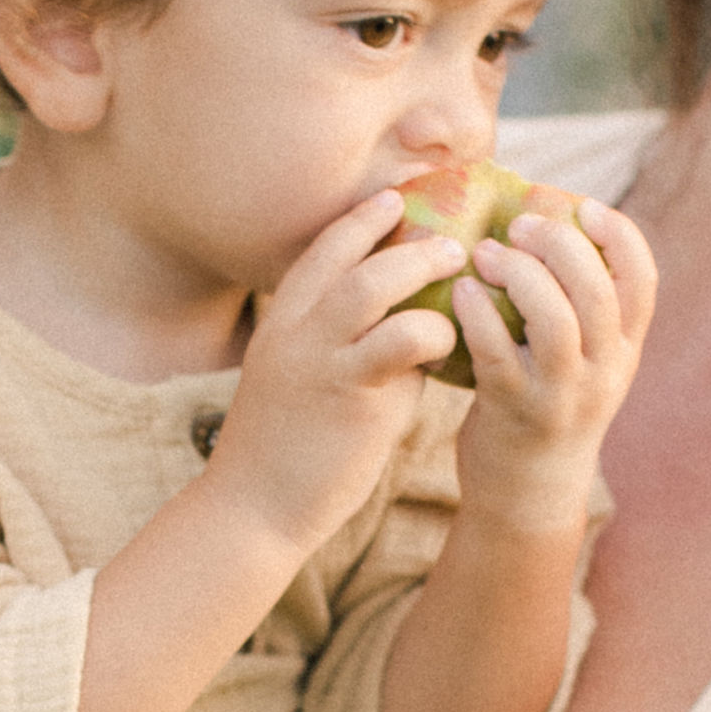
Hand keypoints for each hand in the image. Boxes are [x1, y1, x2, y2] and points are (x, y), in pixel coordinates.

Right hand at [202, 190, 464, 559]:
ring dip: (421, 268)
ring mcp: (319, 359)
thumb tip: (410, 331)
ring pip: (372, 285)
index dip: (360, 220)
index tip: (396, 201)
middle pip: (348, 254)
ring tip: (459, 269)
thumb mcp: (304, 383)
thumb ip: (350, 350)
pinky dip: (434, 331)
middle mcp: (295, 330)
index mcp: (281, 323)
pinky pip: (401, 341)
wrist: (251, 510)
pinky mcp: (349, 396)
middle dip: (403, 237)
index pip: (321, 250)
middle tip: (450, 241)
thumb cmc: (284, 452)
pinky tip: (450, 344)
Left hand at [448, 197, 656, 535]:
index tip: (583, 206)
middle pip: (595, 290)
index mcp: (624, 350)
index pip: (643, 281)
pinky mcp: (513, 411)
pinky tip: (461, 291)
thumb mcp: (586, 363)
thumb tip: (551, 228)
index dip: (619, 236)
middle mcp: (603, 372)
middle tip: (519, 224)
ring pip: (554, 320)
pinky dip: (478, 313)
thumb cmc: (547, 408)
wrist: (527, 493)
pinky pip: (497, 352)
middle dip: (557, 243)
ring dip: (518, 273)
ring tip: (485, 253)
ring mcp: (561, 395)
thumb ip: (583, 311)